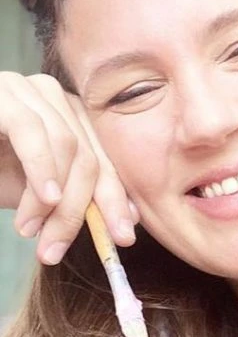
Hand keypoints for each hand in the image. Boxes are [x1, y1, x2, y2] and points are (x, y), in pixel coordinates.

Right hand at [0, 72, 135, 264]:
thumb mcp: (33, 194)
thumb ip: (74, 202)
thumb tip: (126, 224)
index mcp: (70, 117)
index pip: (106, 160)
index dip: (116, 201)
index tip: (123, 239)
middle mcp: (53, 96)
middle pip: (91, 156)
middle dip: (82, 210)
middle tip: (60, 249)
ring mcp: (26, 87)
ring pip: (68, 148)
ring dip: (54, 200)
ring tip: (31, 231)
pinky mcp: (2, 92)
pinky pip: (31, 132)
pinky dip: (41, 169)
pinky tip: (43, 199)